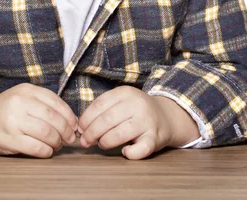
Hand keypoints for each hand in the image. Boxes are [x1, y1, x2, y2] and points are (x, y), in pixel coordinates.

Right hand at [0, 83, 77, 157]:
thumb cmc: (6, 110)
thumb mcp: (23, 97)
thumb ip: (44, 104)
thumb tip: (72, 120)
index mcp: (26, 90)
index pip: (55, 102)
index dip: (69, 115)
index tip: (75, 125)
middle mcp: (19, 103)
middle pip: (53, 118)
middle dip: (66, 130)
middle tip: (69, 138)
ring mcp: (13, 121)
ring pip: (46, 133)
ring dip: (57, 142)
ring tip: (57, 145)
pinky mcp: (8, 139)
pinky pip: (34, 147)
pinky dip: (46, 151)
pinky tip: (47, 151)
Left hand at [77, 86, 197, 159]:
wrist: (166, 116)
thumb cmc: (136, 111)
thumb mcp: (121, 101)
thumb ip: (103, 109)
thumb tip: (81, 126)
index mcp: (125, 93)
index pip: (99, 105)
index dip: (86, 119)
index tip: (80, 129)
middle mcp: (137, 104)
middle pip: (107, 120)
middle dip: (91, 133)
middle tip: (85, 142)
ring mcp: (147, 121)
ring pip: (119, 134)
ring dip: (105, 142)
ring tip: (101, 144)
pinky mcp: (155, 138)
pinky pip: (140, 149)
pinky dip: (130, 153)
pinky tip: (125, 151)